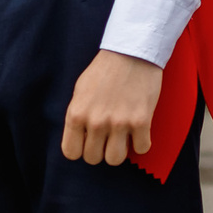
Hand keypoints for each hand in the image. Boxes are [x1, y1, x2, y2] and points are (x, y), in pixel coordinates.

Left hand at [61, 49, 163, 166]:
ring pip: (115, 160)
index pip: (71, 153)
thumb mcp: (80, 91)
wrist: (131, 52)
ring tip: (123, 136)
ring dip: (120, 150)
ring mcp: (119, 123)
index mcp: (77, 114)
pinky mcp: (141, 122)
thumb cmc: (105, 70)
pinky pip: (141, 149)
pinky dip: (141, 142)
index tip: (89, 141)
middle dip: (100, 150)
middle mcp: (96, 122)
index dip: (81, 149)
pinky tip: (139, 130)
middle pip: (93, 159)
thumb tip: (80, 138)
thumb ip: (78, 116)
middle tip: (108, 136)